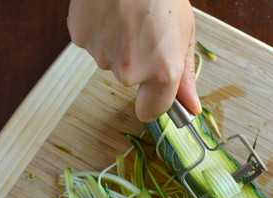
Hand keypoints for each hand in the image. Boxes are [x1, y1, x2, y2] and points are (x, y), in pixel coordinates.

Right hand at [67, 0, 200, 121]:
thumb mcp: (184, 34)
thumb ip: (185, 76)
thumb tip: (191, 108)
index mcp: (162, 72)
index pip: (150, 112)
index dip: (153, 102)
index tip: (154, 93)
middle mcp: (131, 72)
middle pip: (131, 82)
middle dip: (137, 64)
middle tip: (144, 31)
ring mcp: (102, 56)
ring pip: (111, 62)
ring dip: (118, 46)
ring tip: (127, 17)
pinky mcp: (81, 39)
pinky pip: (93, 44)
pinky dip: (100, 32)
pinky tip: (109, 12)